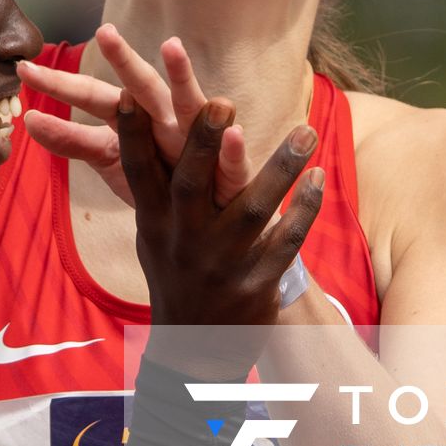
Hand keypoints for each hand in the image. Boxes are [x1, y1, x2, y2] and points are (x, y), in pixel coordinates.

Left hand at [20, 25, 259, 206]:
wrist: (207, 212)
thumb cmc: (157, 176)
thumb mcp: (111, 159)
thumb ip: (74, 141)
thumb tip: (29, 120)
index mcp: (134, 118)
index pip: (93, 95)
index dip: (62, 83)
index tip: (24, 69)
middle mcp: (166, 118)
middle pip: (140, 88)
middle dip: (124, 60)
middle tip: (104, 31)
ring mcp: (200, 138)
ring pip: (189, 104)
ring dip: (182, 74)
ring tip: (171, 46)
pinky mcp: (232, 166)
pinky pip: (231, 155)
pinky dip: (231, 140)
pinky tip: (228, 117)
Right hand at [118, 89, 321, 375]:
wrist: (197, 350)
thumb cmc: (177, 274)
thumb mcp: (154, 235)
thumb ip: (155, 187)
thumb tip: (145, 125)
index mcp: (155, 225)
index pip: (138, 174)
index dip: (131, 136)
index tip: (127, 94)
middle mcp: (184, 242)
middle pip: (191, 186)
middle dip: (204, 143)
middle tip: (222, 102)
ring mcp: (221, 264)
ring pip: (253, 210)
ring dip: (280, 168)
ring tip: (306, 130)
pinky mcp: (257, 284)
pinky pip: (286, 242)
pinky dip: (304, 210)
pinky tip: (318, 177)